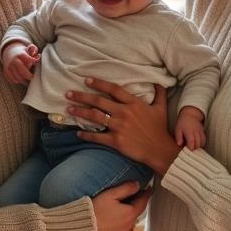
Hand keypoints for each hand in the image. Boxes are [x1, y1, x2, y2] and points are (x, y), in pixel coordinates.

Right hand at [2, 42, 39, 83]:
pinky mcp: (6, 72)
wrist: (9, 53)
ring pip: (18, 78)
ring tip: (27, 78)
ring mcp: (9, 67)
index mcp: (21, 55)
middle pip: (23, 72)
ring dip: (24, 80)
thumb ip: (34, 50)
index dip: (34, 64)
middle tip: (32, 77)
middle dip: (29, 76)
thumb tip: (38, 56)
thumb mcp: (29, 49)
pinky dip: (17, 81)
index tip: (35, 64)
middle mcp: (14, 61)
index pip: (30, 61)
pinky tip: (20, 78)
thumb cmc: (22, 53)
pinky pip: (13, 80)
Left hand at [66, 80, 182, 175]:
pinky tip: (78, 133)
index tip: (86, 80)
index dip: (99, 83)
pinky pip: (97, 137)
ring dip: (80, 112)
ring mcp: (119, 127)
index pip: (113, 89)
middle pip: (99, 101)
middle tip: (68, 93)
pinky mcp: (116, 141)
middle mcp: (124, 113)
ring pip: (95, 116)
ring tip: (69, 109)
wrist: (160, 149)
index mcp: (134, 103)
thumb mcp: (161, 108)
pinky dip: (86, 135)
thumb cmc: (160, 129)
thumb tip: (158, 80)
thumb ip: (159, 93)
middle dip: (82, 96)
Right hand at [92, 180, 151, 230]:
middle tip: (133, 200)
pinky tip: (114, 228)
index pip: (143, 201)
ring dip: (128, 221)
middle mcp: (129, 226)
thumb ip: (125, 188)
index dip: (147, 194)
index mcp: (130, 213)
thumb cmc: (95, 210)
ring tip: (122, 216)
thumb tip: (138, 184)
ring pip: (130, 227)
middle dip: (136, 207)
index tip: (150, 189)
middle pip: (136, 214)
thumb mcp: (109, 195)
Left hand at [175, 106, 206, 149]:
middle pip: (197, 143)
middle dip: (194, 148)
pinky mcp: (203, 132)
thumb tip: (179, 144)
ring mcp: (200, 132)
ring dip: (198, 146)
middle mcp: (195, 132)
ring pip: (202, 142)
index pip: (191, 141)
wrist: (191, 115)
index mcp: (188, 131)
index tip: (188, 149)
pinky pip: (204, 139)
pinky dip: (202, 144)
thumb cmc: (182, 123)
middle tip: (190, 148)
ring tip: (194, 146)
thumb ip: (178, 137)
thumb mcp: (178, 129)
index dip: (190, 147)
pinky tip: (198, 144)